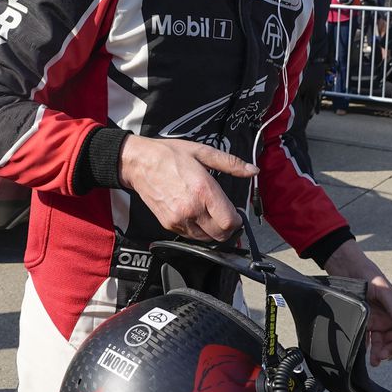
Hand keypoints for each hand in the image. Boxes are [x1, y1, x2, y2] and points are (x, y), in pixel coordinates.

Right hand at [118, 136, 257, 241]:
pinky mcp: (169, 224)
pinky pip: (190, 236)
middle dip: (228, 228)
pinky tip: (195, 214)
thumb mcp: (203, 152)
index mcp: (203, 190)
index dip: (238, 221)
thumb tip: (252, 170)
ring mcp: (179, 219)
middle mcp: (191, 209)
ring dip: (212, 230)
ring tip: (209, 213)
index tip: (237, 215)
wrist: (139, 163)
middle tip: (226, 215)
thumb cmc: (169, 156)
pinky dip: (197, 230)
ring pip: (206, 239)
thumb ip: (231, 164)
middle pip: (220, 235)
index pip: (229, 222)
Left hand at [323, 239, 391, 366]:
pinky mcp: (364, 321)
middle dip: (390, 350)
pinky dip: (368, 347)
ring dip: (380, 352)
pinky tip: (364, 353)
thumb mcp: (382, 289)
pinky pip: (368, 338)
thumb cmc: (367, 274)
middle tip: (381, 357)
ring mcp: (376, 319)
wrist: (346, 266)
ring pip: (382, 342)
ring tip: (374, 361)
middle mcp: (389, 316)